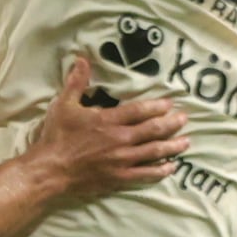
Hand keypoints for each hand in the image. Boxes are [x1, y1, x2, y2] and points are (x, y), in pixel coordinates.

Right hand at [33, 56, 188, 195]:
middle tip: (185, 118)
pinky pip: (145, 174)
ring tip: (186, 141)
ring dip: (172, 146)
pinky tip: (171, 167)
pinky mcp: (119, 178)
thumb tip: (82, 59)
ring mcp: (121, 160)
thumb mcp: (64, 105)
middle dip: (172, 123)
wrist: (50, 170)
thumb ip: (76, 82)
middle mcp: (120, 139)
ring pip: (154, 151)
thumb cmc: (57, 137)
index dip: (157, 106)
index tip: (170, 103)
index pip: (140, 111)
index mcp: (108, 120)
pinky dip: (160, 170)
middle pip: (153, 130)